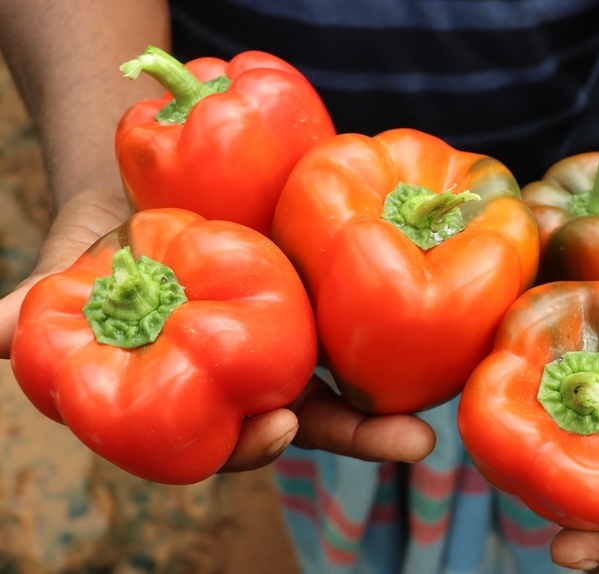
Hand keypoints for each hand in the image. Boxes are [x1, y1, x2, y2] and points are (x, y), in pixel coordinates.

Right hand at [0, 187, 435, 472]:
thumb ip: (44, 306)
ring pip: (354, 370)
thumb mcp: (75, 271)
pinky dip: (407, 320)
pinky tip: (451, 320)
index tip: (274, 434)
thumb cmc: (107, 245)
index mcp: (206, 389)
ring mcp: (301, 331)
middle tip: (411, 442)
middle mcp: (261, 369)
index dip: (253, 445)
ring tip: (450, 402)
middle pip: (316, 415)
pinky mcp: (326, 286)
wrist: (152, 188)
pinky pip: (368, 304)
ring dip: (403, 389)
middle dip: (361, 434)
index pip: (232, 436)